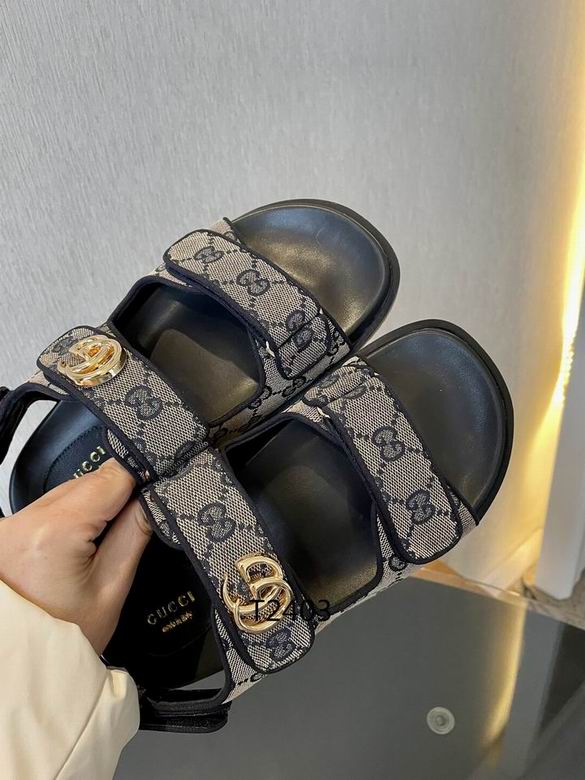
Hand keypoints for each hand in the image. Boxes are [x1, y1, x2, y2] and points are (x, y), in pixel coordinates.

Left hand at [0, 459, 151, 654]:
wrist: (20, 663)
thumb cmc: (63, 636)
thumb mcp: (112, 588)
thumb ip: (136, 532)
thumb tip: (153, 496)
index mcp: (55, 531)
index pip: (110, 477)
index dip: (137, 481)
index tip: (153, 494)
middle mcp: (24, 519)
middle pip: (88, 481)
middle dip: (113, 498)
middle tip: (127, 530)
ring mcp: (9, 524)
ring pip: (68, 491)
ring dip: (90, 507)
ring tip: (96, 547)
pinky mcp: (5, 530)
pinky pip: (48, 506)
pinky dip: (68, 517)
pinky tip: (74, 547)